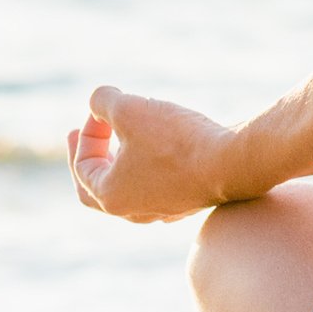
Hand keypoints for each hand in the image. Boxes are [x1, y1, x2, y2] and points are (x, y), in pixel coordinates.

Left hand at [66, 85, 239, 222]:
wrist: (232, 162)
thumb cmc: (177, 140)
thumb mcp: (130, 108)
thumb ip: (103, 100)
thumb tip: (99, 102)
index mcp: (110, 196)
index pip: (82, 164)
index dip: (87, 131)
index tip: (105, 109)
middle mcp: (133, 211)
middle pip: (95, 189)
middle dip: (89, 157)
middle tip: (80, 133)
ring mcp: (162, 210)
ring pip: (127, 191)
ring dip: (118, 164)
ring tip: (122, 142)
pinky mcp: (187, 202)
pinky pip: (154, 191)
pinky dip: (145, 171)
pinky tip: (154, 156)